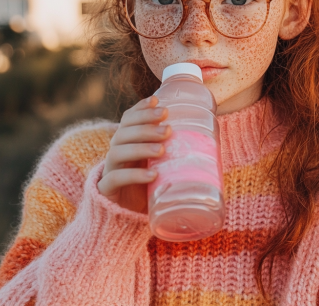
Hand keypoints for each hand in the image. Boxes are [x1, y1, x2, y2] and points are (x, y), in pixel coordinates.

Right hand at [97, 96, 169, 213]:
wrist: (128, 218)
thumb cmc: (150, 186)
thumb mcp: (162, 164)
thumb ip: (174, 150)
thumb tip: (211, 136)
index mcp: (128, 141)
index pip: (129, 119)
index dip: (141, 108)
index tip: (157, 100)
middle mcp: (117, 152)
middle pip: (124, 131)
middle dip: (145, 126)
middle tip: (168, 128)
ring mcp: (110, 170)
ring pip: (118, 151)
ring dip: (141, 147)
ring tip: (162, 150)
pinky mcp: (107, 191)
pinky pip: (116, 179)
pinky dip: (134, 175)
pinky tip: (152, 175)